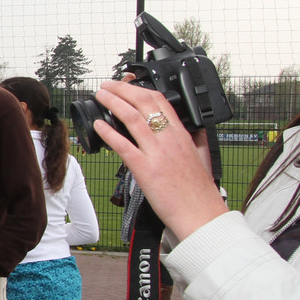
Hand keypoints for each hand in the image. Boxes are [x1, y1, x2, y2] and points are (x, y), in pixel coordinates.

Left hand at [91, 79, 225, 241]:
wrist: (201, 215)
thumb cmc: (199, 192)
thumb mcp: (201, 157)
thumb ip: (193, 140)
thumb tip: (189, 129)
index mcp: (182, 134)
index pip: (160, 100)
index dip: (140, 88)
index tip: (126, 83)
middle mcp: (169, 139)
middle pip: (143, 103)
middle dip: (121, 89)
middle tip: (106, 85)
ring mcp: (157, 153)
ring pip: (131, 118)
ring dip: (112, 102)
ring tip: (100, 96)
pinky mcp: (145, 169)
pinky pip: (123, 145)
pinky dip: (108, 132)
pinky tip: (98, 125)